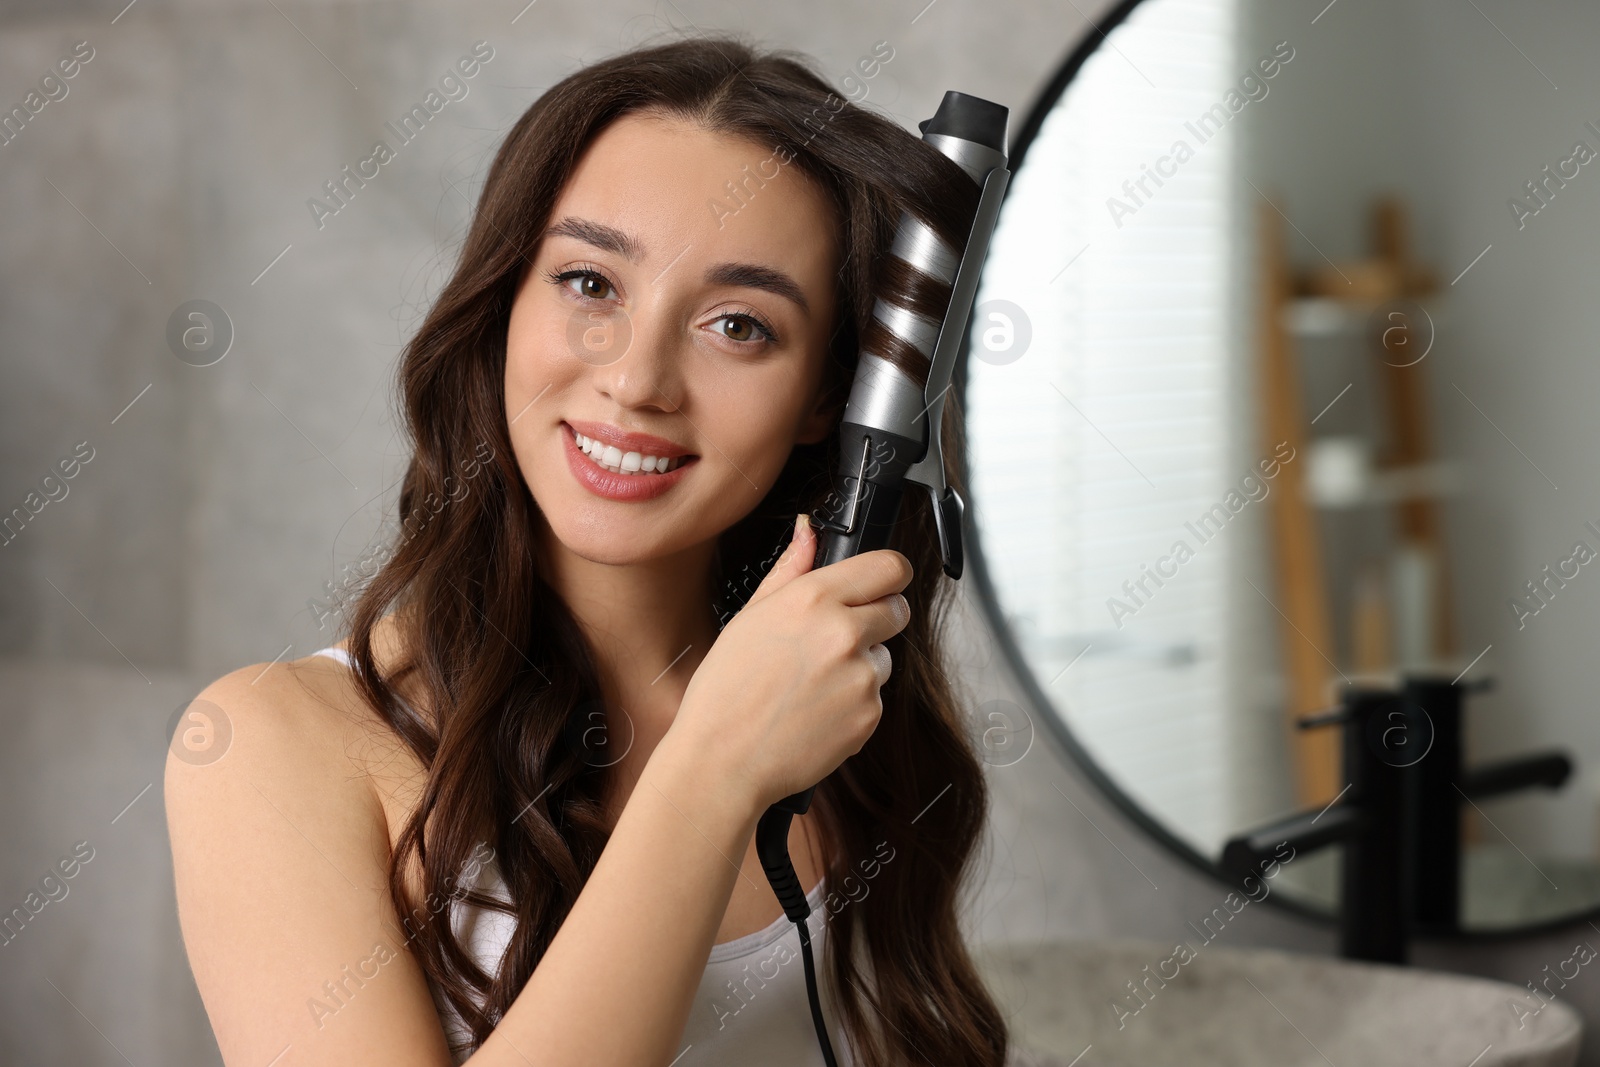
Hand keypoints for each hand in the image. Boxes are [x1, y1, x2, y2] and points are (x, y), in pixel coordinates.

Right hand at [665, 514, 912, 811]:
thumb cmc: (725, 692)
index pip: (889, 566)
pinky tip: (815, 711)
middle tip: (840, 638)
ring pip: (884, 656)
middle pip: (897, 608)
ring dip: (861, 664)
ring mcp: (861, 677)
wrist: (723, 762)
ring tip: (812, 684)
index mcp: (813, 599)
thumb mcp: (749, 617)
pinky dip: (854, 702)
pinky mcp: (869, 716)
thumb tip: (808, 531)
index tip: (882, 582)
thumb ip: (790, 569)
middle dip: (877, 617)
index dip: (888, 574)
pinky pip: (875, 697)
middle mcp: (844, 633)